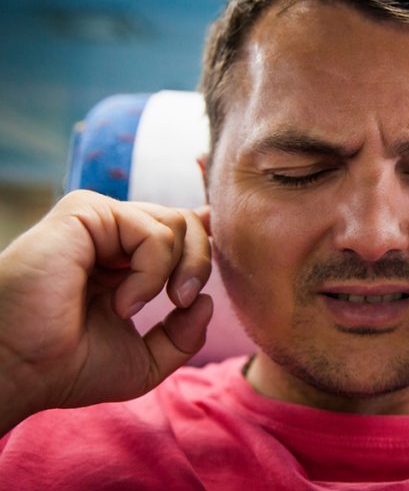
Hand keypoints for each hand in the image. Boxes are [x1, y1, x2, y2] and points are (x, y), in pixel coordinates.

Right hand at [0, 190, 212, 431]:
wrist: (19, 369)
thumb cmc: (68, 367)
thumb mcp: (144, 360)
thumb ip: (183, 335)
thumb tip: (206, 301)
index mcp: (122, 261)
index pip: (178, 229)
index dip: (205, 238)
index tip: (213, 261)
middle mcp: (110, 236)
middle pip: (187, 223)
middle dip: (200, 263)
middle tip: (182, 303)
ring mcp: (97, 222)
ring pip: (176, 221)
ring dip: (176, 270)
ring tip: (138, 308)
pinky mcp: (84, 213)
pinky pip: (153, 231)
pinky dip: (151, 271)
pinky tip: (122, 302)